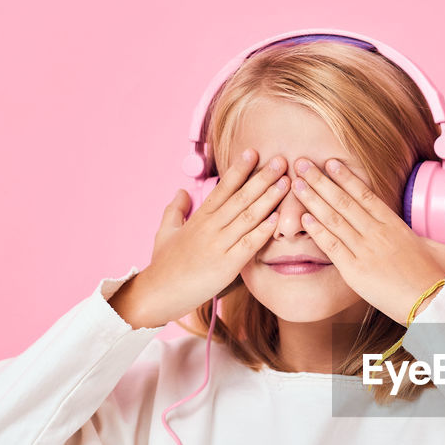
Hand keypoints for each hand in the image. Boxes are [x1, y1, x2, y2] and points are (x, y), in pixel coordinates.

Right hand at [111, 149, 286, 327]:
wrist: (157, 293)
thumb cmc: (163, 264)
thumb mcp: (165, 231)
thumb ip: (175, 209)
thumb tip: (183, 191)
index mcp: (199, 218)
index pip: (222, 188)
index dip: (239, 169)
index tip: (253, 152)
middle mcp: (210, 227)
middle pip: (240, 197)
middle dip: (262, 178)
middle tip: (281, 161)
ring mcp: (218, 245)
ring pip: (247, 217)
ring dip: (269, 199)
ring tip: (286, 183)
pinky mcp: (226, 265)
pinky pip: (248, 244)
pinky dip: (263, 231)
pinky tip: (277, 219)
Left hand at [290, 157, 444, 323]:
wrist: (433, 302)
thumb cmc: (437, 277)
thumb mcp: (438, 248)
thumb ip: (424, 238)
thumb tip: (421, 237)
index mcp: (396, 225)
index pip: (365, 195)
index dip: (346, 177)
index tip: (330, 163)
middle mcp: (377, 233)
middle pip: (343, 201)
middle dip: (320, 180)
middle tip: (303, 164)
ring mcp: (365, 251)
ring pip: (333, 219)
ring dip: (313, 200)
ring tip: (297, 184)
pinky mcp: (355, 271)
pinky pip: (332, 246)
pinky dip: (317, 231)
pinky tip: (304, 218)